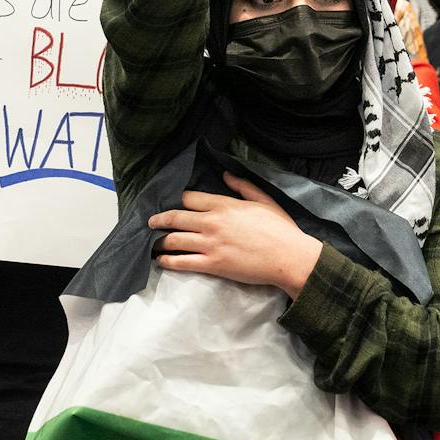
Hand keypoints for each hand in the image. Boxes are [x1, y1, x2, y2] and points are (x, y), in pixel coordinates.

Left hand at [148, 173, 323, 296]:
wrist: (289, 257)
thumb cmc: (281, 229)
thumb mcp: (264, 200)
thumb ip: (243, 186)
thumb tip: (226, 174)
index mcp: (224, 205)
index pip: (190, 198)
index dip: (178, 200)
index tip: (171, 203)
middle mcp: (212, 222)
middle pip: (176, 217)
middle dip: (159, 219)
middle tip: (150, 222)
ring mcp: (210, 244)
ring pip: (174, 240)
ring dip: (159, 241)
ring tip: (152, 243)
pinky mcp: (212, 265)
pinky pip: (182, 262)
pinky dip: (167, 261)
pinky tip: (160, 261)